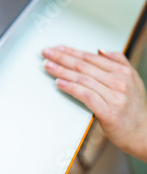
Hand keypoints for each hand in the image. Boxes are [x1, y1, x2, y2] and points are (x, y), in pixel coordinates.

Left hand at [42, 46, 146, 160]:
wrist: (144, 135)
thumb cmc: (134, 108)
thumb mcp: (133, 80)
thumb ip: (118, 62)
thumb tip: (100, 50)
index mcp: (123, 72)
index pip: (90, 57)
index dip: (71, 51)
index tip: (56, 48)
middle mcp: (120, 82)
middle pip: (83, 66)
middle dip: (62, 58)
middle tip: (46, 53)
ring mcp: (115, 97)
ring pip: (82, 79)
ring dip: (61, 71)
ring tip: (48, 66)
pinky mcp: (109, 112)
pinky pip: (86, 96)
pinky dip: (71, 88)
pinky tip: (59, 83)